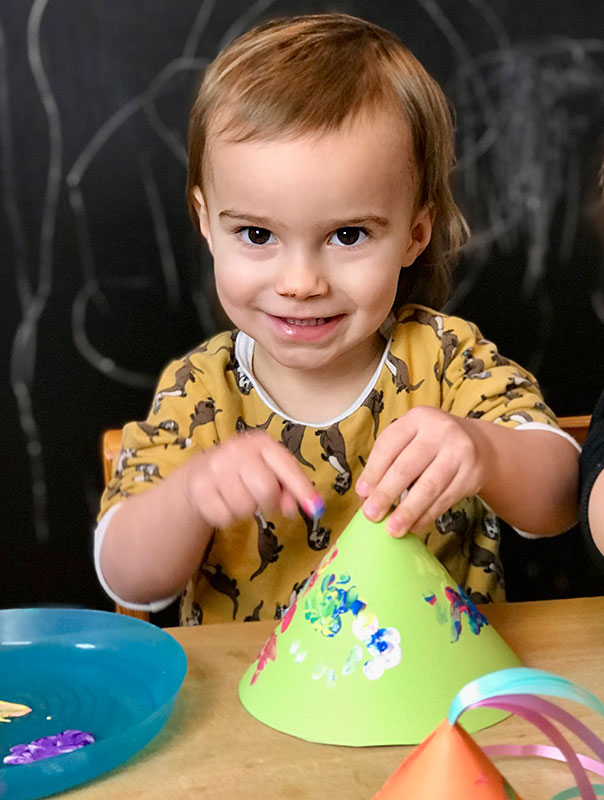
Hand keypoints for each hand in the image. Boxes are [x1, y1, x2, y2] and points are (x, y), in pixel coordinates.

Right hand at [182, 430, 323, 528]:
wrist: (203, 470)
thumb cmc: (247, 469)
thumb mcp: (271, 470)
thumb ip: (291, 486)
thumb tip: (302, 507)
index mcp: (260, 442)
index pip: (285, 466)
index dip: (301, 488)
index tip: (315, 508)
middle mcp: (236, 450)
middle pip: (266, 490)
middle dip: (269, 501)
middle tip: (263, 500)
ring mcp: (215, 468)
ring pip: (244, 507)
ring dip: (247, 509)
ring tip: (241, 496)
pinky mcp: (199, 488)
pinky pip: (224, 517)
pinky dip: (228, 516)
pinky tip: (225, 502)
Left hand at [355, 407, 486, 535]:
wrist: (479, 444)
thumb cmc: (431, 443)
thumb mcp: (410, 438)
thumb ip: (387, 460)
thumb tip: (366, 496)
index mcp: (417, 418)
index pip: (389, 445)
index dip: (373, 471)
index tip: (362, 493)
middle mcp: (440, 431)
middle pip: (407, 467)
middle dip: (386, 494)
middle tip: (371, 515)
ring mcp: (459, 452)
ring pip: (428, 487)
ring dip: (408, 511)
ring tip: (392, 529)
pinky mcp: (472, 474)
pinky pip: (445, 499)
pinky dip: (427, 515)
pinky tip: (414, 526)